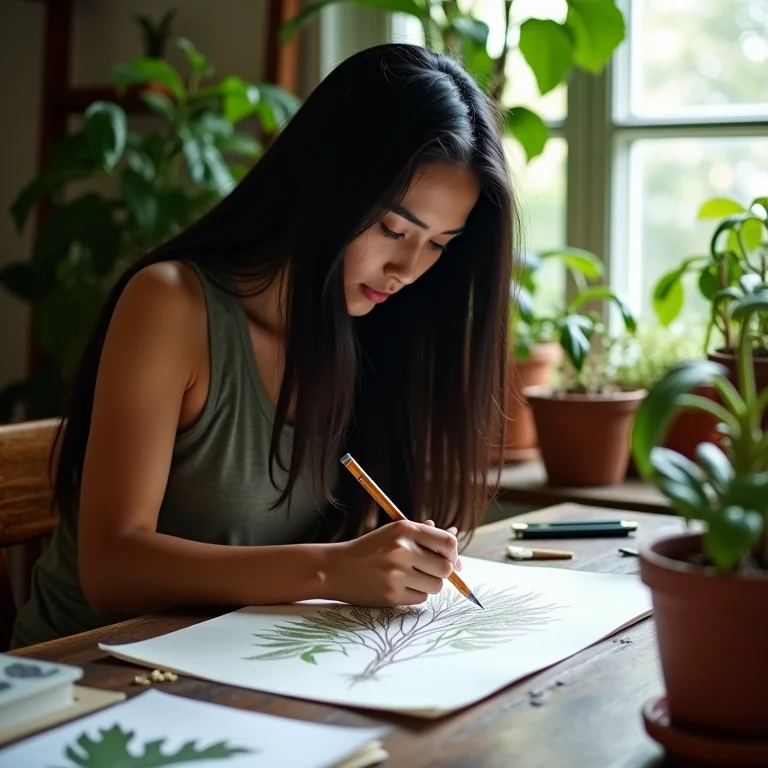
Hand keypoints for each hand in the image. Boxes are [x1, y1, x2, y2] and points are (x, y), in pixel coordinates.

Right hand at [325, 519, 458, 606]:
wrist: (336, 568)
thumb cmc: (369, 549)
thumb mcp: (393, 532)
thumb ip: (423, 533)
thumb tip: (454, 536)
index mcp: (404, 529)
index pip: (448, 542)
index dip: (453, 552)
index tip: (449, 557)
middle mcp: (402, 549)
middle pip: (445, 567)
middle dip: (442, 570)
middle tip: (428, 569)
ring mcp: (397, 574)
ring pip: (436, 585)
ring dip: (429, 583)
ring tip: (412, 577)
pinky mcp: (392, 595)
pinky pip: (421, 598)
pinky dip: (415, 594)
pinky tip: (400, 586)